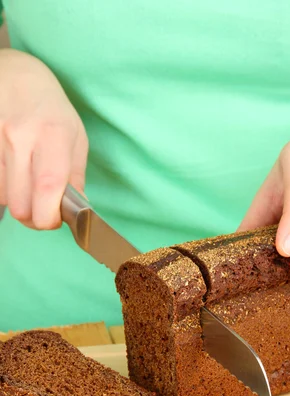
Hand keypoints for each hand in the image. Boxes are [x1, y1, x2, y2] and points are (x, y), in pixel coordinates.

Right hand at [0, 49, 87, 228]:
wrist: (14, 75)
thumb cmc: (51, 111)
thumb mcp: (75, 138)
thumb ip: (75, 177)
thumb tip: (75, 211)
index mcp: (53, 135)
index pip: (48, 188)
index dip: (49, 216)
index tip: (53, 220)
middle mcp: (21, 136)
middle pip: (20, 204)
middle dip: (33, 216)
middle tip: (41, 208)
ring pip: (2, 197)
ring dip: (17, 202)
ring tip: (27, 187)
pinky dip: (3, 189)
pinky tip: (12, 176)